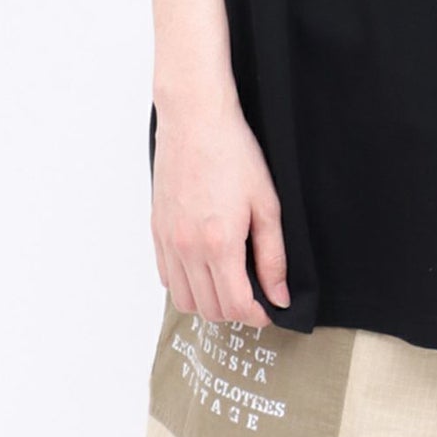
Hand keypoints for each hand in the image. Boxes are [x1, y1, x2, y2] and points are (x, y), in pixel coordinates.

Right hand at [151, 89, 290, 327]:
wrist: (195, 120)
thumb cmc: (234, 154)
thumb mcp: (266, 203)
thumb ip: (273, 256)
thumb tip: (279, 295)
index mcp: (219, 243)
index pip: (235, 305)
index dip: (257, 315)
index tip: (269, 310)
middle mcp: (187, 248)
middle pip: (209, 309)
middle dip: (235, 311)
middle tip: (254, 296)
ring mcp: (168, 241)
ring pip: (184, 300)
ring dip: (208, 302)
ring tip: (230, 283)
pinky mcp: (156, 230)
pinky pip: (166, 277)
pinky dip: (186, 283)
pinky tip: (206, 267)